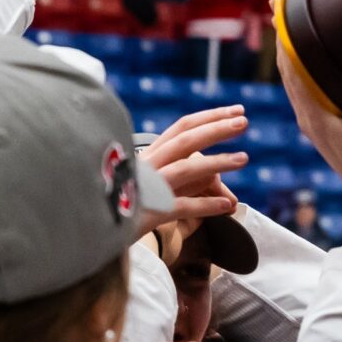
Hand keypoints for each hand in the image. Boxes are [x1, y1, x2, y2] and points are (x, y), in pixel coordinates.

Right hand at [138, 107, 246, 238]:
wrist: (98, 230)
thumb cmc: (132, 210)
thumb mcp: (161, 192)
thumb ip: (190, 188)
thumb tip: (226, 192)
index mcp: (150, 156)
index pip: (182, 127)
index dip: (211, 117)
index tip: (237, 111)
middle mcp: (147, 166)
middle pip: (185, 141)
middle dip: (216, 129)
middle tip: (244, 122)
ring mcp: (145, 188)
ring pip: (184, 170)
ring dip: (216, 162)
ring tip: (244, 159)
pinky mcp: (146, 214)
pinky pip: (180, 207)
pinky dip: (204, 205)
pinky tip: (226, 206)